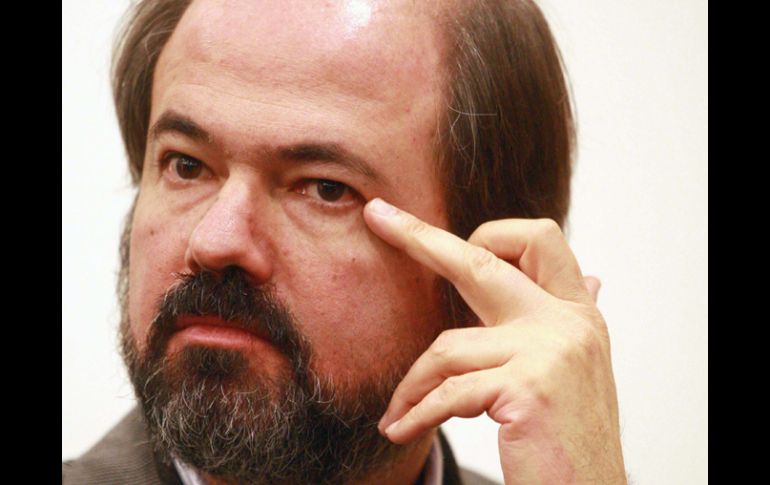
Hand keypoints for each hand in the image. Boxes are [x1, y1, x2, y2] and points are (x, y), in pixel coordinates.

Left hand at [363, 198, 625, 484]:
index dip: (491, 232)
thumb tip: (593, 277)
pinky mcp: (529, 388)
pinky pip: (448, 392)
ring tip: (399, 413)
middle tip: (380, 217)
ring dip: (412, 385)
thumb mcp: (577, 371)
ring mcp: (551, 351)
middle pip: (481, 260)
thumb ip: (569, 323)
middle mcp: (569, 323)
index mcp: (578, 314)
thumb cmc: (571, 440)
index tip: (444, 237)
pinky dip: (417, 412)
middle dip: (422, 237)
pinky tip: (400, 429)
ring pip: (447, 347)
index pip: (538, 240)